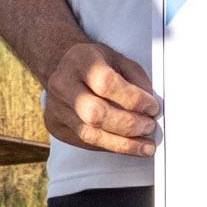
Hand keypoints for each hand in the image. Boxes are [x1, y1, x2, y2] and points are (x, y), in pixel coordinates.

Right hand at [42, 37, 160, 154]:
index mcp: (79, 59)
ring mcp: (55, 106)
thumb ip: (136, 80)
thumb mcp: (118, 60)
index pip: (106, 84)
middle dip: (128, 125)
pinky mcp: (55, 125)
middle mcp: (62, 83)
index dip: (133, 99)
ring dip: (122, 143)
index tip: (152, 107)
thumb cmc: (93, 63)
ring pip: (90, 134)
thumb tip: (151, 107)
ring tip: (143, 146)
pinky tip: (125, 145)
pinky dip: (110, 146)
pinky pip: (86, 142)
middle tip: (148, 127)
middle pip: (95, 113)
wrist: (64, 67)